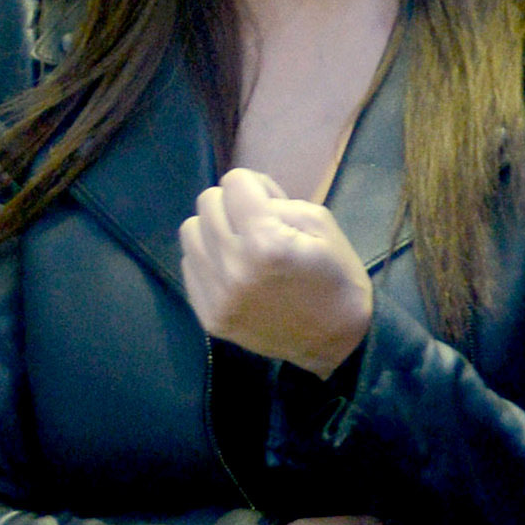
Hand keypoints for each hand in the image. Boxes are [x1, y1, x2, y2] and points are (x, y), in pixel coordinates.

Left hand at [180, 165, 374, 374]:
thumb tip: (243, 196)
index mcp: (265, 241)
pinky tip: (233, 271)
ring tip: (239, 245)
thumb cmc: (335, 277)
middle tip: (256, 224)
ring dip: (213, 230)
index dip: (256, 187)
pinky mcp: (208, 316)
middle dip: (233, 205)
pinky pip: (188, 266)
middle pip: (207, 203)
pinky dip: (208, 260)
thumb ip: (277, 200)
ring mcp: (217, 296)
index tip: (271, 205)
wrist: (336, 342)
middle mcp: (233, 267)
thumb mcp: (321, 222)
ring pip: (190, 231)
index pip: (234, 182)